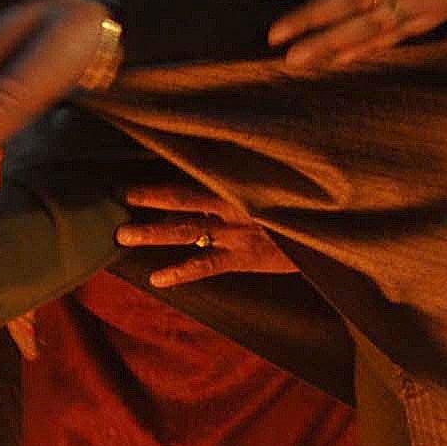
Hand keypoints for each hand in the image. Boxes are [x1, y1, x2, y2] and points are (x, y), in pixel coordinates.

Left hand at [112, 181, 293, 287]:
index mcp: (239, 183)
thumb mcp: (275, 185)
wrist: (329, 233)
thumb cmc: (299, 208)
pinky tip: (156, 278)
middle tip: (117, 196)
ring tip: (122, 235)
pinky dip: (180, 272)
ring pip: (186, 231)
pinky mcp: (243, 259)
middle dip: (149, 197)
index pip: (196, 173)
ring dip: (153, 232)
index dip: (167, 171)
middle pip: (183, 198)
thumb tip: (210, 177)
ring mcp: (235, 233)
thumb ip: (244, 179)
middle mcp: (233, 205)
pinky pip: (205, 266)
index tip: (140, 167)